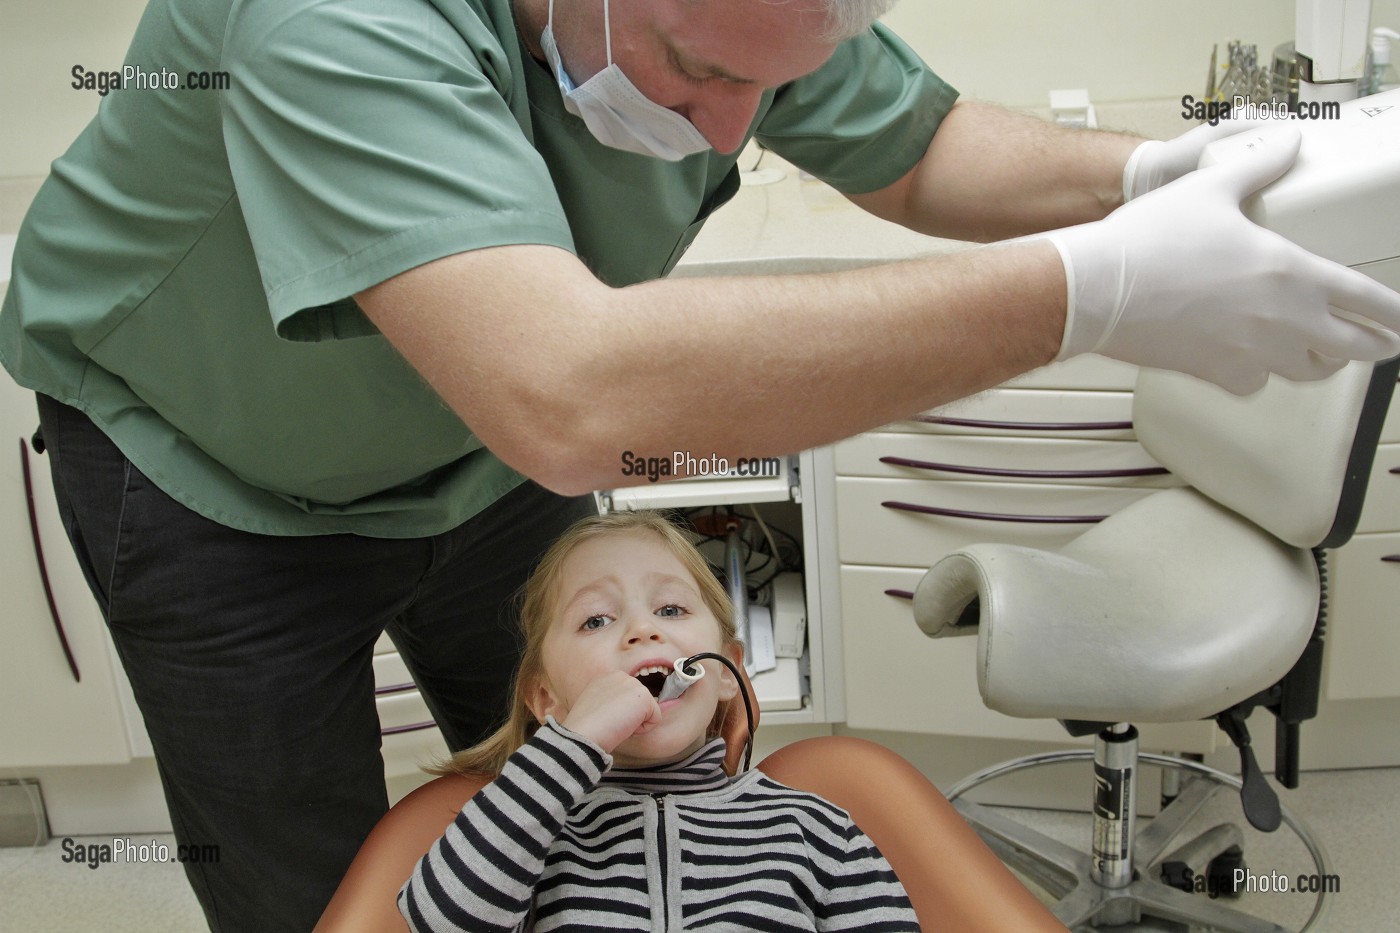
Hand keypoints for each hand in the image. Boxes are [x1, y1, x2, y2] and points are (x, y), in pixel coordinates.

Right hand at [560, 672, 662, 753]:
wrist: (583, 733)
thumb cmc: (586, 727)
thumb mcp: (596, 706)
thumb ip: (611, 702)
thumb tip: (626, 712)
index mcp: (607, 677)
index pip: (627, 698)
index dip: (619, 713)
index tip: (604, 718)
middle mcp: (621, 675)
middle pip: (639, 703)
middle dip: (628, 716)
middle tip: (610, 722)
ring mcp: (634, 684)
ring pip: (648, 711)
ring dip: (635, 723)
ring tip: (616, 724)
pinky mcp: (644, 696)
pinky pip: (655, 720)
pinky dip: (642, 729)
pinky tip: (624, 727)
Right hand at [1047, 125, 1399, 394]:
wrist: (1097, 289)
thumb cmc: (1149, 243)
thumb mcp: (1210, 190)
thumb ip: (1259, 166)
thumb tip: (1288, 142)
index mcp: (1291, 272)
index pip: (1368, 301)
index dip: (1394, 314)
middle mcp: (1282, 320)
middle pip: (1352, 348)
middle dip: (1374, 345)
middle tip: (1381, 343)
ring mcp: (1251, 352)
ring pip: (1309, 371)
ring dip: (1321, 361)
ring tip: (1322, 353)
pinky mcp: (1217, 374)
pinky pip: (1256, 382)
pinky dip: (1260, 373)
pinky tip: (1253, 360)